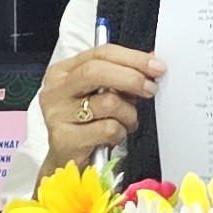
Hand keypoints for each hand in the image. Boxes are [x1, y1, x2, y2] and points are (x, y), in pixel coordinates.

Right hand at [35, 42, 162, 175]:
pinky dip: (120, 132)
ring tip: (126, 121)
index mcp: (63, 72)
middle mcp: (55, 90)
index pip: (100, 53)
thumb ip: (123, 74)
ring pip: (107, 102)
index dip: (133, 58)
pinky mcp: (64, 139)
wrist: (69, 160)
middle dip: (132, 78)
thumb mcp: (104, 92)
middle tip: (151, 88)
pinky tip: (113, 136)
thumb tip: (153, 62)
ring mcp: (56, 114)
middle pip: (96, 71)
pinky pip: (107, 128)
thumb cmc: (89, 122)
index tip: (157, 66)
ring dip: (128, 113)